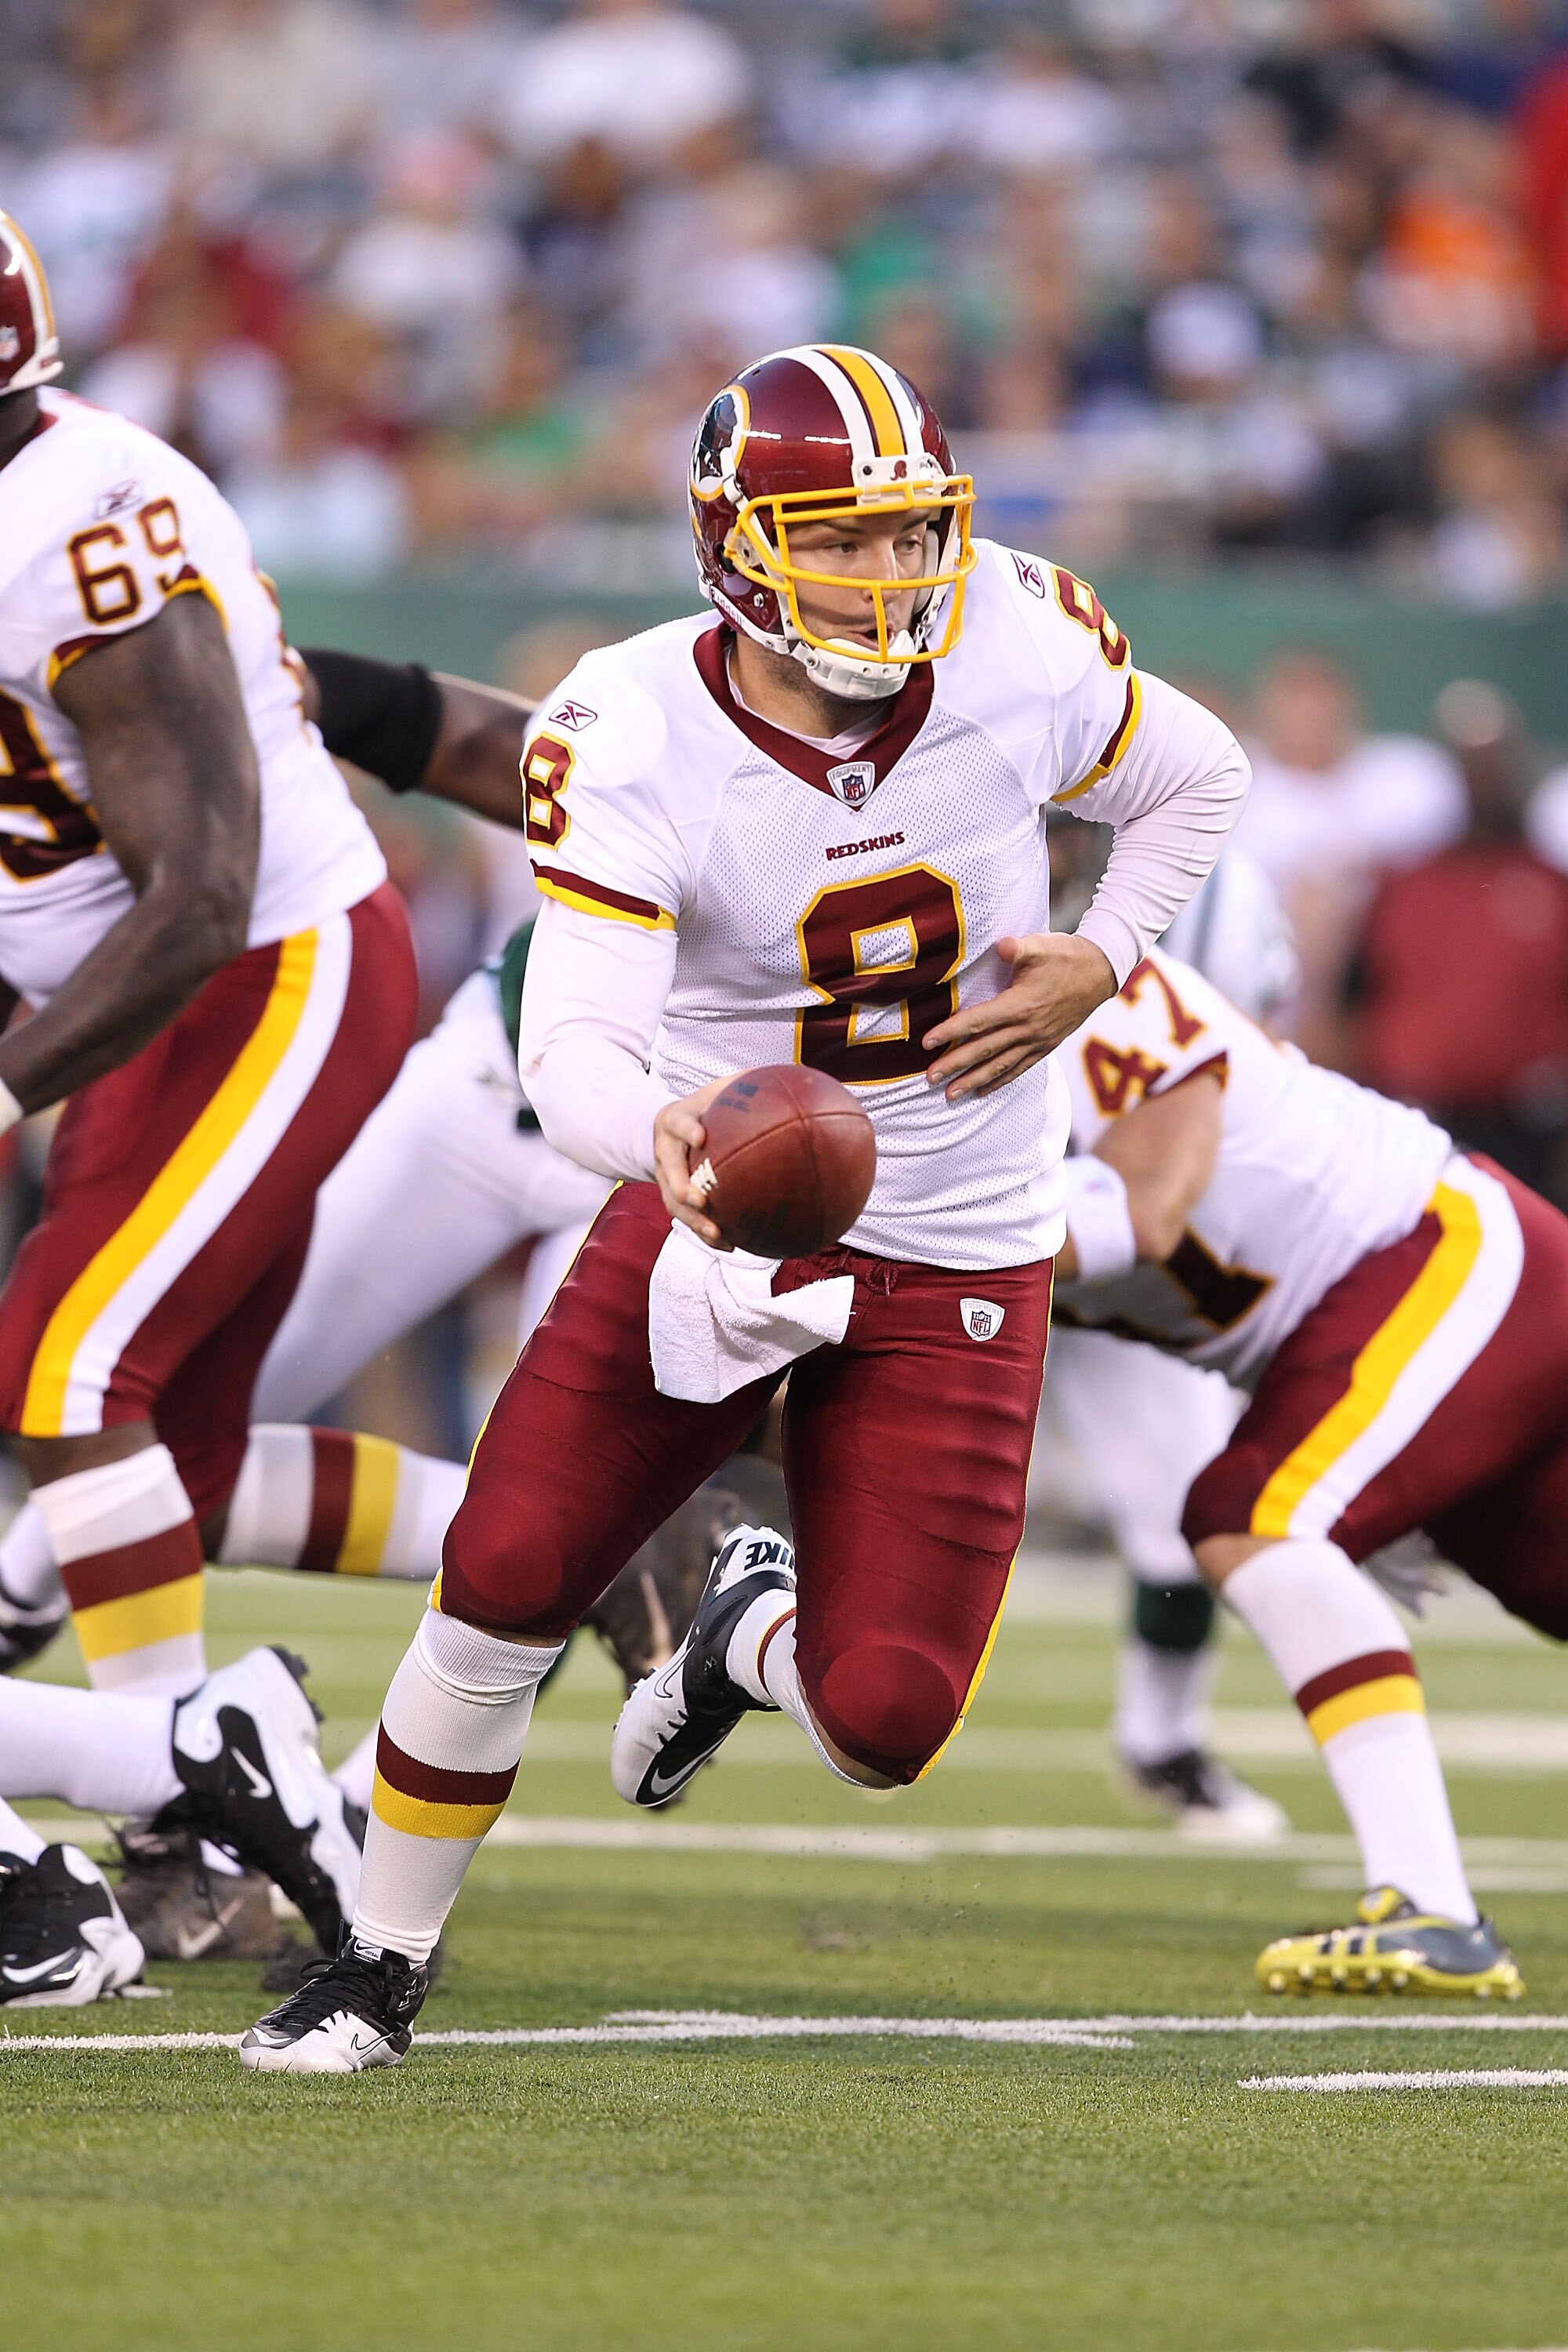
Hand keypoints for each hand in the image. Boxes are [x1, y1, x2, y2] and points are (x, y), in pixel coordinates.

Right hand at [652, 1077, 732, 1247]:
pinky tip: (733, 1246)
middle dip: (682, 1188)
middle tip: (700, 1200)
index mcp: (675, 1121)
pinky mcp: (674, 1197)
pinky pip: (688, 1219)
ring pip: (673, 1203)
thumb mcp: (720, 1089)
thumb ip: (748, 1084)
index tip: (701, 1135)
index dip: (687, 1130)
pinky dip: (708, 1234)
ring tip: (717, 1234)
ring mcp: (666, 1178)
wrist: (672, 1125)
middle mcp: (665, 1151)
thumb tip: (794, 1076)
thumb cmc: (705, 1106)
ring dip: (694, 1221)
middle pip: (668, 1173)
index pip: (678, 1124)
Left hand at [923, 932, 1116, 1099]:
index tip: (926, 1043)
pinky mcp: (1046, 1046)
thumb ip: (1018, 949)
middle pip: (983, 1050)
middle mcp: (1027, 1028)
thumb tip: (1002, 946)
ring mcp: (1037, 1041)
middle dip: (954, 1065)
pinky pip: (1019, 1068)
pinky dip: (999, 1081)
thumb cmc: (1066, 956)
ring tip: (950, 1095)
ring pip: (999, 1066)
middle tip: (929, 1079)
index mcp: (1020, 1005)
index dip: (950, 1032)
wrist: (1101, 973)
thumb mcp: (1041, 945)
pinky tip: (982, 1091)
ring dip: (973, 1081)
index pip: (977, 1022)